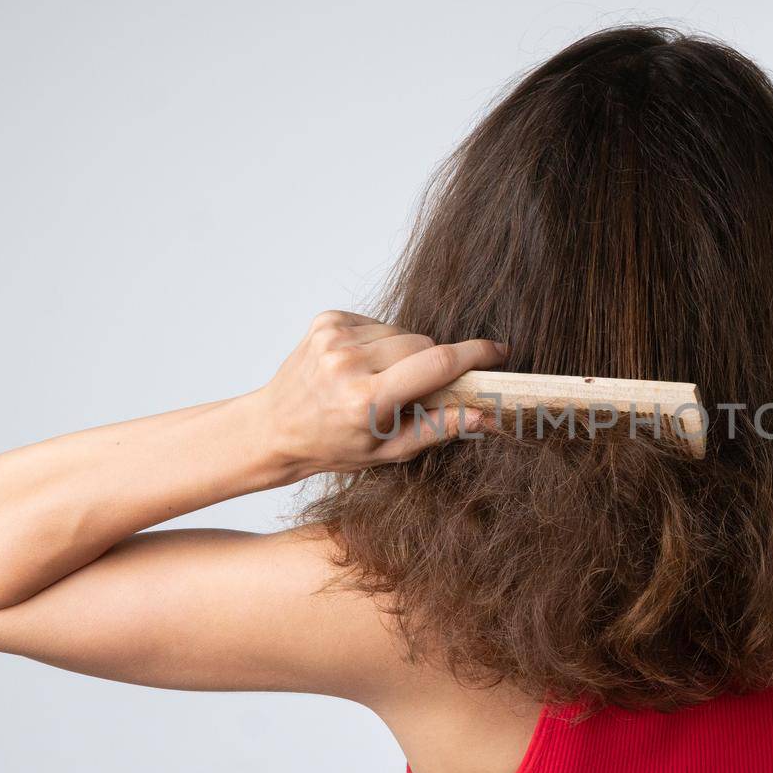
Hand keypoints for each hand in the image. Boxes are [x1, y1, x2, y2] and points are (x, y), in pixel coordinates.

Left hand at [250, 310, 507, 476]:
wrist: (273, 427)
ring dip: (404, 352)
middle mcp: (348, 363)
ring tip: (382, 379)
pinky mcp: (326, 321)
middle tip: (419, 388)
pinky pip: (378, 323)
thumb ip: (439, 429)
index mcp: (366, 399)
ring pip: (402, 332)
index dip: (475, 355)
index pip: (437, 363)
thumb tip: (486, 414)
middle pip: (423, 344)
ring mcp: (334, 338)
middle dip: (434, 361)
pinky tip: (362, 364)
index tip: (498, 352)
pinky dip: (380, 342)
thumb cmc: (332, 445)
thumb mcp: (388, 451)